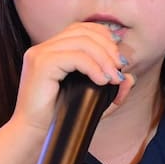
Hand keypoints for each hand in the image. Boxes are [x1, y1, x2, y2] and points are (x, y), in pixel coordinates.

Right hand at [12, 22, 133, 133]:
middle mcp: (43, 48)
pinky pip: (75, 57)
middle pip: (84, 32)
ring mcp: (40, 54)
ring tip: (114, 77)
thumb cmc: (59, 119)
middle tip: (120, 69)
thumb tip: (130, 78)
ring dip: (104, 58)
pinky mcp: (41, 64)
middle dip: (108, 48)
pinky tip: (102, 81)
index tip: (118, 59)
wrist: (33, 135)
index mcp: (51, 50)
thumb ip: (112, 90)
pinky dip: (93, 67)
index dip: (104, 37)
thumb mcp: (91, 102)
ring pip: (82, 42)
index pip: (81, 28)